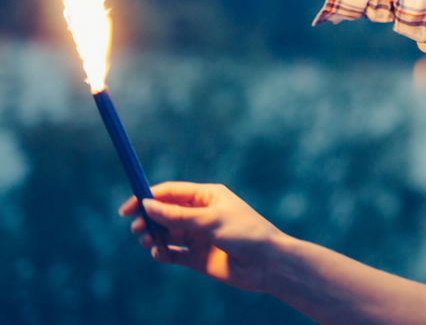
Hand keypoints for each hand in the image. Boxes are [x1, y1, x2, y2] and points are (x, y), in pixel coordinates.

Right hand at [120, 181, 284, 293]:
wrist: (266, 264)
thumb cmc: (245, 233)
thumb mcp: (210, 220)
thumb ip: (177, 215)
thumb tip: (146, 205)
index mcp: (208, 196)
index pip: (171, 192)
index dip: (148, 197)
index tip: (127, 208)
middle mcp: (201, 214)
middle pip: (165, 212)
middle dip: (148, 218)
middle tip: (137, 227)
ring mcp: (198, 236)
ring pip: (166, 233)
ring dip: (153, 236)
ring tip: (148, 241)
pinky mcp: (196, 257)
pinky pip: (172, 254)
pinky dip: (162, 253)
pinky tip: (159, 254)